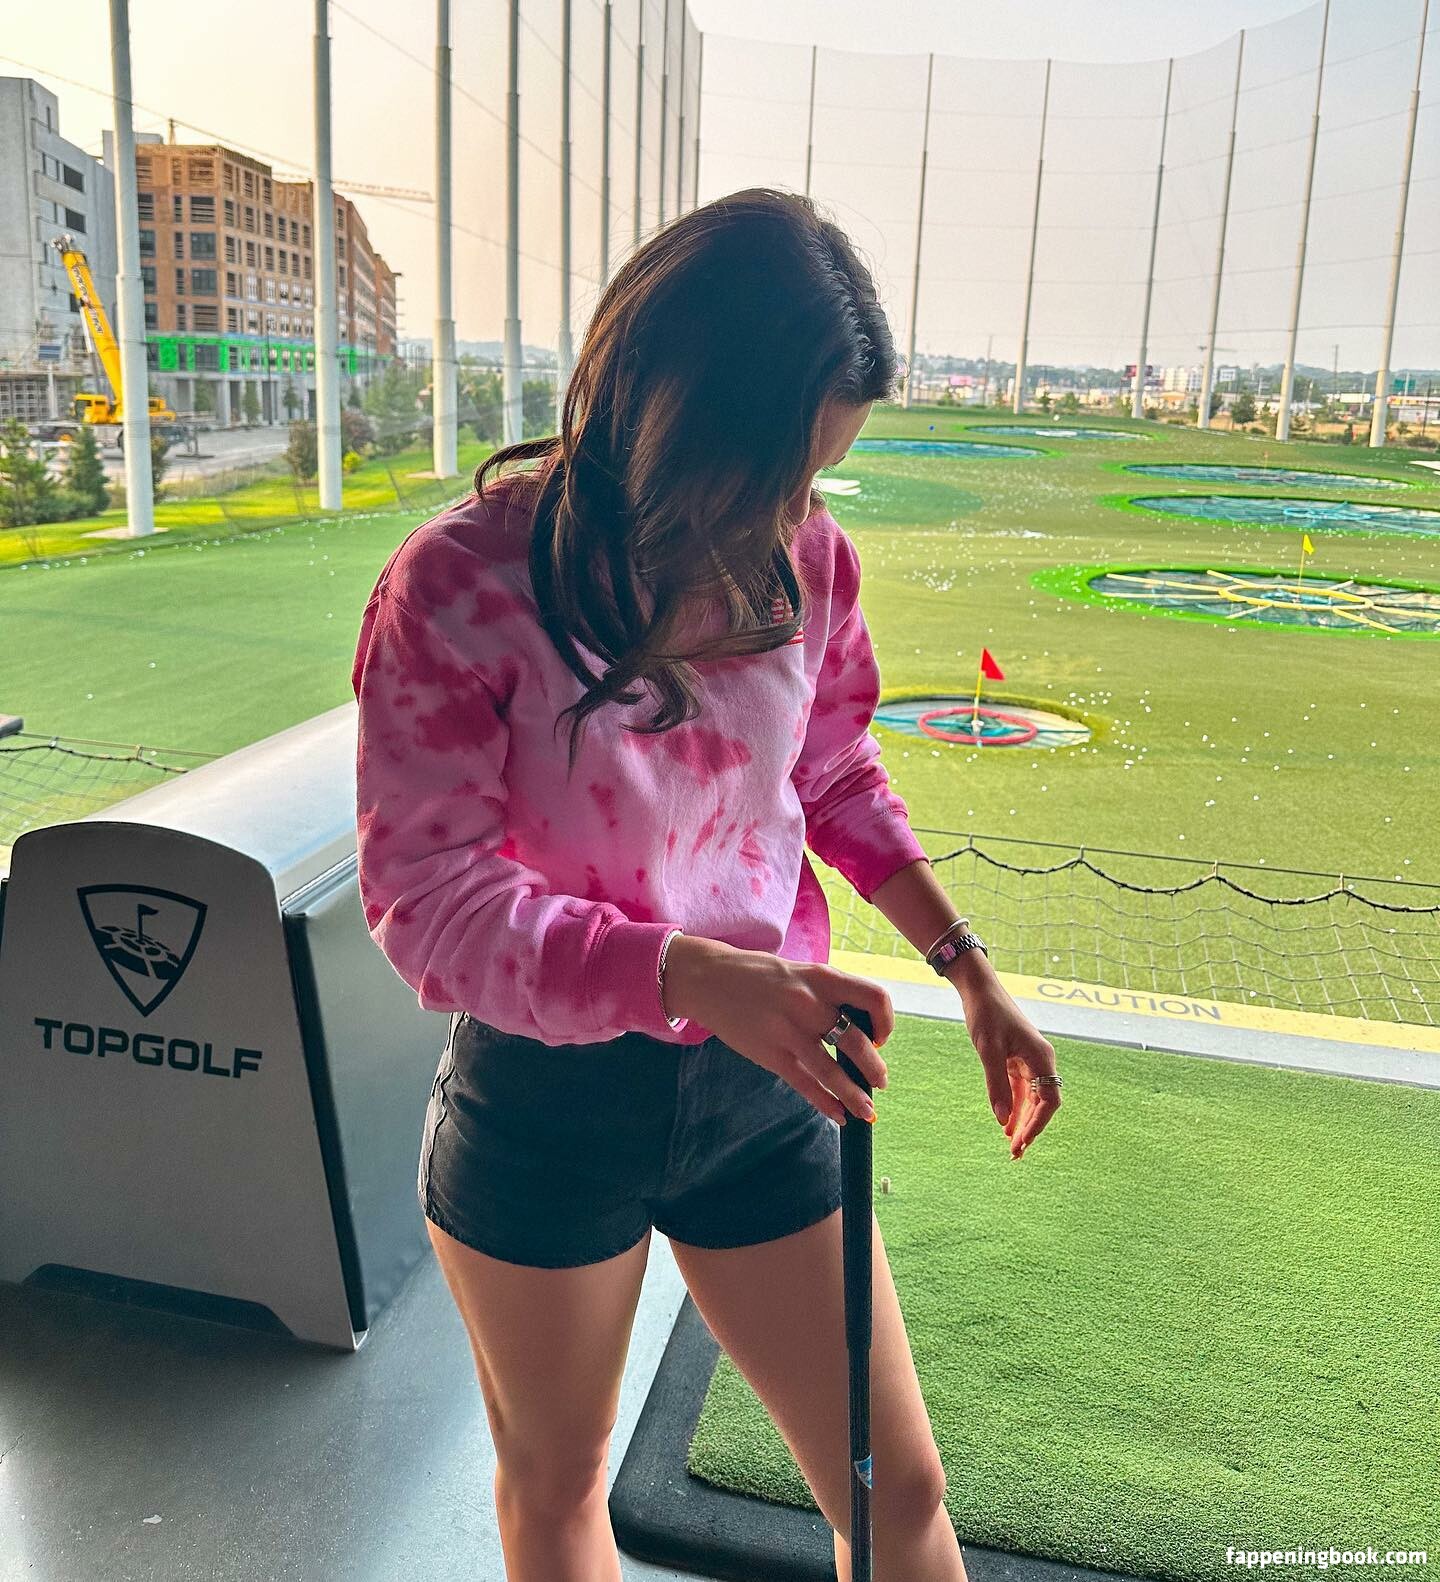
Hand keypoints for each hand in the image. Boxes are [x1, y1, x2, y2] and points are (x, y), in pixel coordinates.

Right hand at [662, 936, 890, 1124]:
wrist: (710, 978)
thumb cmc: (761, 976)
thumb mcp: (801, 973)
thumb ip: (829, 995)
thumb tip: (860, 1028)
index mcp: (823, 978)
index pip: (874, 998)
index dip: (886, 1022)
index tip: (880, 1038)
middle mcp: (810, 1003)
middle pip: (858, 1042)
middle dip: (875, 1069)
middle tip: (879, 1081)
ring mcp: (789, 1031)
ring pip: (833, 1072)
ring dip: (856, 1096)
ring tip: (868, 1110)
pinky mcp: (770, 1054)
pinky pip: (806, 1085)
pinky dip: (826, 1104)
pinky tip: (838, 1115)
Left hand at [960, 980, 1060, 1159]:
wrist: (979, 989)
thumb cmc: (986, 1014)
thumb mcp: (988, 1050)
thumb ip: (996, 1084)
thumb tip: (1002, 1119)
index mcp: (1041, 1057)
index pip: (1049, 1100)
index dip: (1038, 1124)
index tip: (1022, 1142)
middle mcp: (1040, 1060)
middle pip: (1043, 1103)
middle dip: (1031, 1128)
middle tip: (1015, 1152)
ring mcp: (1029, 1060)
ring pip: (1031, 1098)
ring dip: (1022, 1120)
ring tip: (1012, 1145)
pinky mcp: (1016, 1059)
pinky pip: (1020, 1089)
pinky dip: (1014, 1106)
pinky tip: (1005, 1124)